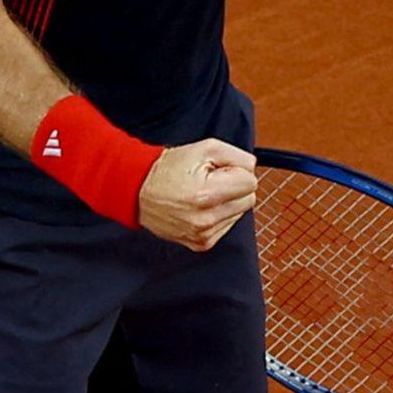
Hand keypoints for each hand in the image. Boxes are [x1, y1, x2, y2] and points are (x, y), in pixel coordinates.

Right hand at [137, 138, 257, 250]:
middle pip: (249, 199)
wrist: (138, 190)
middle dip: (234, 187)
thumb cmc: (170, 168)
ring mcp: (202, 234)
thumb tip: (253, 169)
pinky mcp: (201, 243)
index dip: (237, 171)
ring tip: (202, 194)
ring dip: (226, 201)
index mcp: (207, 195)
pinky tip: (199, 207)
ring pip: (239, 213)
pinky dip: (218, 215)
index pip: (251, 182)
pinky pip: (227, 225)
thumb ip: (239, 156)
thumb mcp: (207, 148)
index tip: (219, 170)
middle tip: (211, 181)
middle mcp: (205, 219)